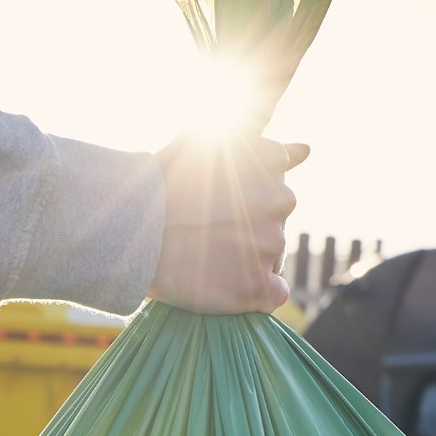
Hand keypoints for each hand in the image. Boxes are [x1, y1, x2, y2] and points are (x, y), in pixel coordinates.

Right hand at [149, 134, 309, 313]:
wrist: (128, 228)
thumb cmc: (158, 183)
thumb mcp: (205, 142)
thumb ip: (259, 147)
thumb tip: (307, 151)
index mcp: (271, 159)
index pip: (276, 188)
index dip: (245, 202)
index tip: (215, 208)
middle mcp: (282, 198)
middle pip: (274, 224)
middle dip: (248, 230)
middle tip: (204, 233)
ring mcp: (273, 243)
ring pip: (272, 257)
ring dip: (247, 259)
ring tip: (205, 257)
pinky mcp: (259, 285)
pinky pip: (274, 293)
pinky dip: (256, 292)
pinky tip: (226, 284)